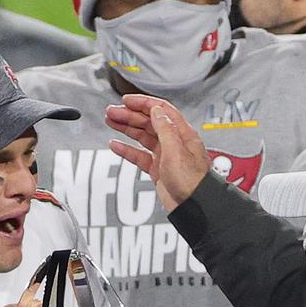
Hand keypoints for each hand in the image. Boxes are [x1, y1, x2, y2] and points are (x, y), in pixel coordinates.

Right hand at [105, 94, 210, 212]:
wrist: (194, 205)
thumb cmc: (192, 181)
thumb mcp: (176, 150)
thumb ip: (165, 129)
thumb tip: (157, 111)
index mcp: (182, 134)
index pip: (161, 110)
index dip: (143, 103)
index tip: (126, 100)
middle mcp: (174, 142)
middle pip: (149, 122)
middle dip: (129, 115)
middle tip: (112, 112)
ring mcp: (165, 155)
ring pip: (142, 136)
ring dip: (126, 128)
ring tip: (111, 121)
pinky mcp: (158, 169)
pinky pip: (139, 156)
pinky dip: (127, 150)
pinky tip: (116, 145)